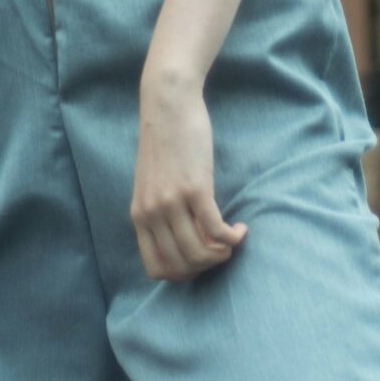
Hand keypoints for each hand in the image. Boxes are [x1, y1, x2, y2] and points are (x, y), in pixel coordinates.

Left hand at [131, 64, 247, 281]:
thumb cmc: (165, 142)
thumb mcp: (152, 184)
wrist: (167, 105)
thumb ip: (160, 212)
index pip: (156, 268)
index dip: (183, 275)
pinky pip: (216, 231)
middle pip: (182, 265)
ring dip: (222, 255)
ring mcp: (172, 202)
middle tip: (221, 252)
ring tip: (232, 240)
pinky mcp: (195, 188)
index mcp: (139, 215)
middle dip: (207, 267)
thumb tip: (184, 242)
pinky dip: (232, 238)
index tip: (200, 263)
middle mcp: (152, 213)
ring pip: (200, 254)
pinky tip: (241, 229)